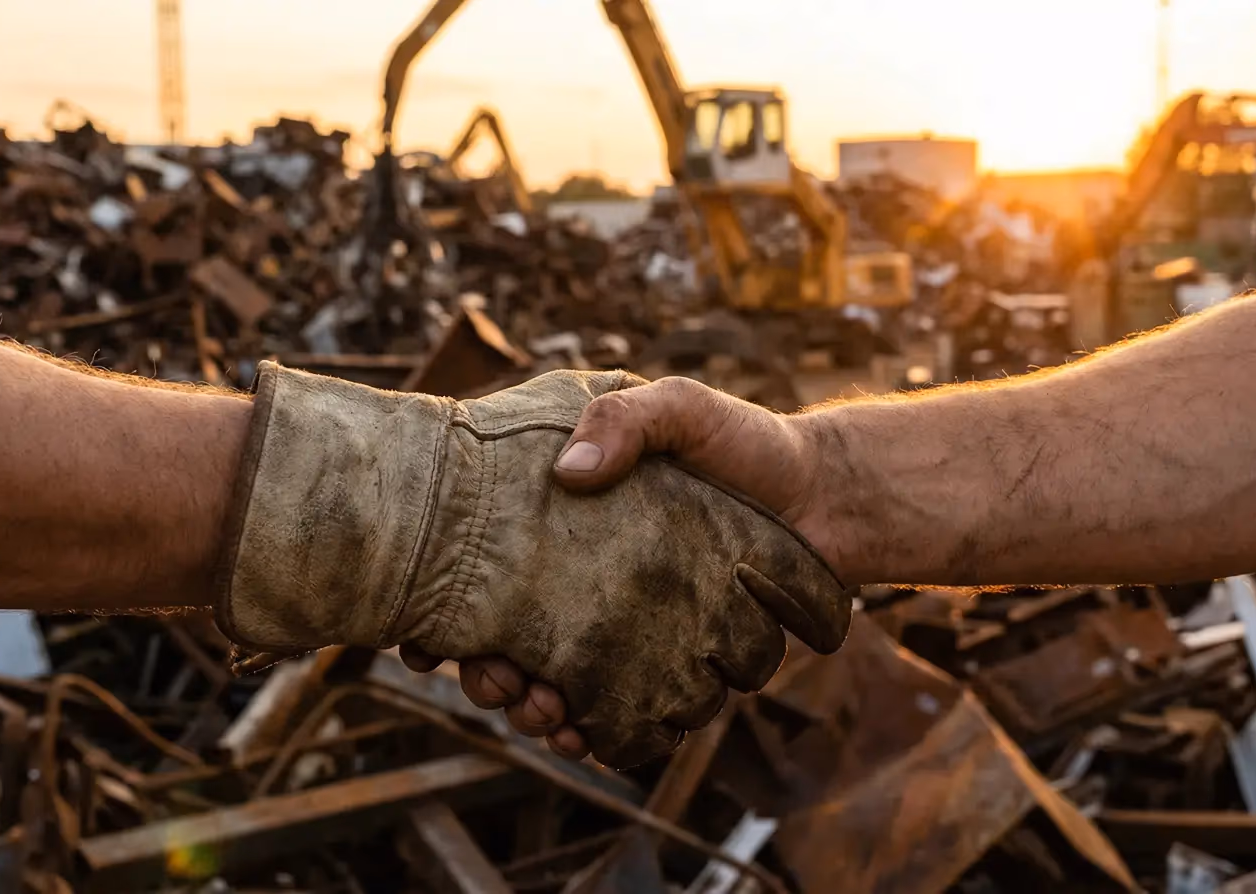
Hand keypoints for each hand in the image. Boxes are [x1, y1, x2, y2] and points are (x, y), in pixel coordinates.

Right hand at [220, 367, 847, 766]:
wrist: (824, 499)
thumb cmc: (743, 444)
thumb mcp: (679, 408)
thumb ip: (627, 419)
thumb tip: (567, 475)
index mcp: (561, 518)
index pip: (480, 568)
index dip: (444, 607)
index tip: (431, 640)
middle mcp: (578, 574)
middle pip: (500, 636)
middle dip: (487, 673)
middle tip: (497, 684)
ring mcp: (617, 622)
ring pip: (548, 680)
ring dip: (532, 708)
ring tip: (544, 713)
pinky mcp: (661, 661)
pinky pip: (614, 706)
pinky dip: (592, 730)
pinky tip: (585, 737)